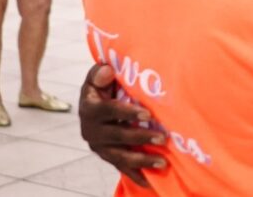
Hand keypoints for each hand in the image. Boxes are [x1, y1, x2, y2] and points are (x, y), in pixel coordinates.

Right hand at [80, 63, 166, 186]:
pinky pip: (121, 167)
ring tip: (163, 162)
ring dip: (141, 160)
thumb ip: (100, 72)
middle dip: (140, 138)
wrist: (92, 104)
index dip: (128, 113)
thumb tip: (107, 70)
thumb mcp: (97, 76)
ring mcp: (99, 146)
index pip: (110, 111)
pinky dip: (135, 175)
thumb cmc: (100, 86)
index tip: (147, 114)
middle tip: (163, 138)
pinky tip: (150, 182)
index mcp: (90, 109)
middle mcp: (91, 131)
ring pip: (120, 156)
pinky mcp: (106, 156)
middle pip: (117, 136)